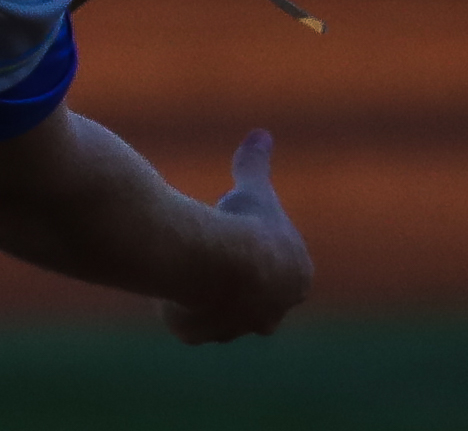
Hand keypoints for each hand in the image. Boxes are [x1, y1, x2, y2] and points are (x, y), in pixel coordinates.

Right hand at [160, 129, 312, 343]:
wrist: (211, 261)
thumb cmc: (243, 222)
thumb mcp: (252, 186)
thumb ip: (256, 162)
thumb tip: (261, 133)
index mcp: (296, 279)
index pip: (286, 268)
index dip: (266, 247)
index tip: (246, 228)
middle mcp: (271, 313)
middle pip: (261, 302)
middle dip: (245, 282)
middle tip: (223, 252)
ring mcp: (234, 328)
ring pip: (223, 316)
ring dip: (212, 295)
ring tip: (193, 263)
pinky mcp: (198, 333)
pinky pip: (189, 321)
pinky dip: (181, 304)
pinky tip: (171, 279)